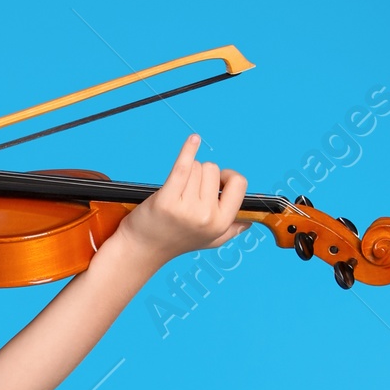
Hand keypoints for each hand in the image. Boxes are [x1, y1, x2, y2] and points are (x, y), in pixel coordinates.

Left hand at [118, 135, 247, 273]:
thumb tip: (247, 222)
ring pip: (197, 167)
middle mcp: (206, 216)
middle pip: (213, 170)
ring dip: (187, 173)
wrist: (142, 249)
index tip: (216, 181)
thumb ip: (230, 231)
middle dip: (201, 175)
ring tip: (176, 192)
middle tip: (187, 193)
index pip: (239, 183)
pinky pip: (183, 166)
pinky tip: (193, 140)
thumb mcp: (208, 241)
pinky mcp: (167, 200)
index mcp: (222, 223)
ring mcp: (187, 209)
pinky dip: (188, 150)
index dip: (227, 177)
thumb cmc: (175, 241)